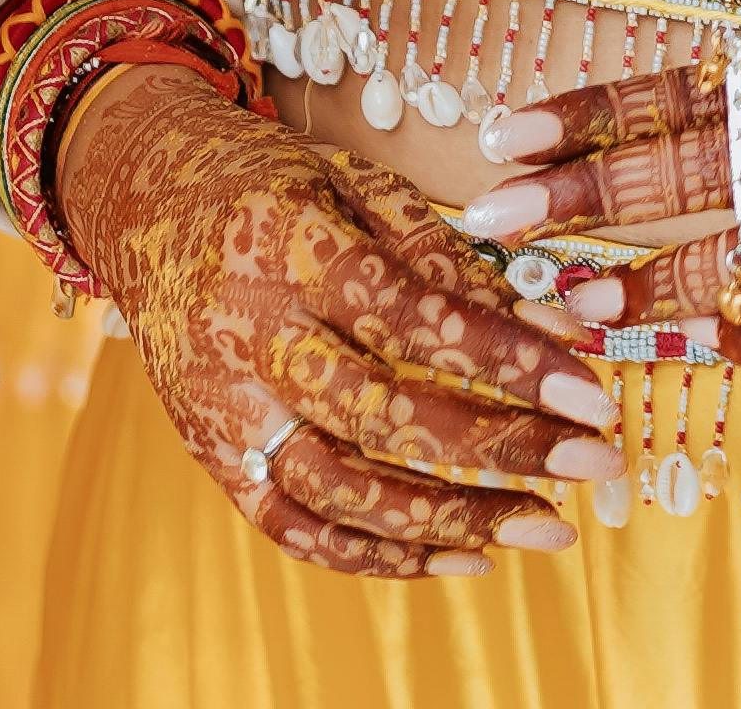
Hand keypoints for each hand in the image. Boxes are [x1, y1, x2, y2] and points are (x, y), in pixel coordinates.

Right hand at [55, 65, 621, 579]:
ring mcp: (223, 404)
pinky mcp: (211, 452)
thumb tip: (553, 325)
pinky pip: (295, 527)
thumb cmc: (272, 185)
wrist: (143, 203)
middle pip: (382, 414)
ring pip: (340, 488)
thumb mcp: (355, 184)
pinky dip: (379, 556)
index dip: (507, 361)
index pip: (410, 317)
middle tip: (598, 464)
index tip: (592, 395)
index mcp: (292, 248)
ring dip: (453, 521)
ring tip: (546, 528)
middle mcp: (250, 334)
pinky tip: (462, 556)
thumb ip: (448, 255)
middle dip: (502, 448)